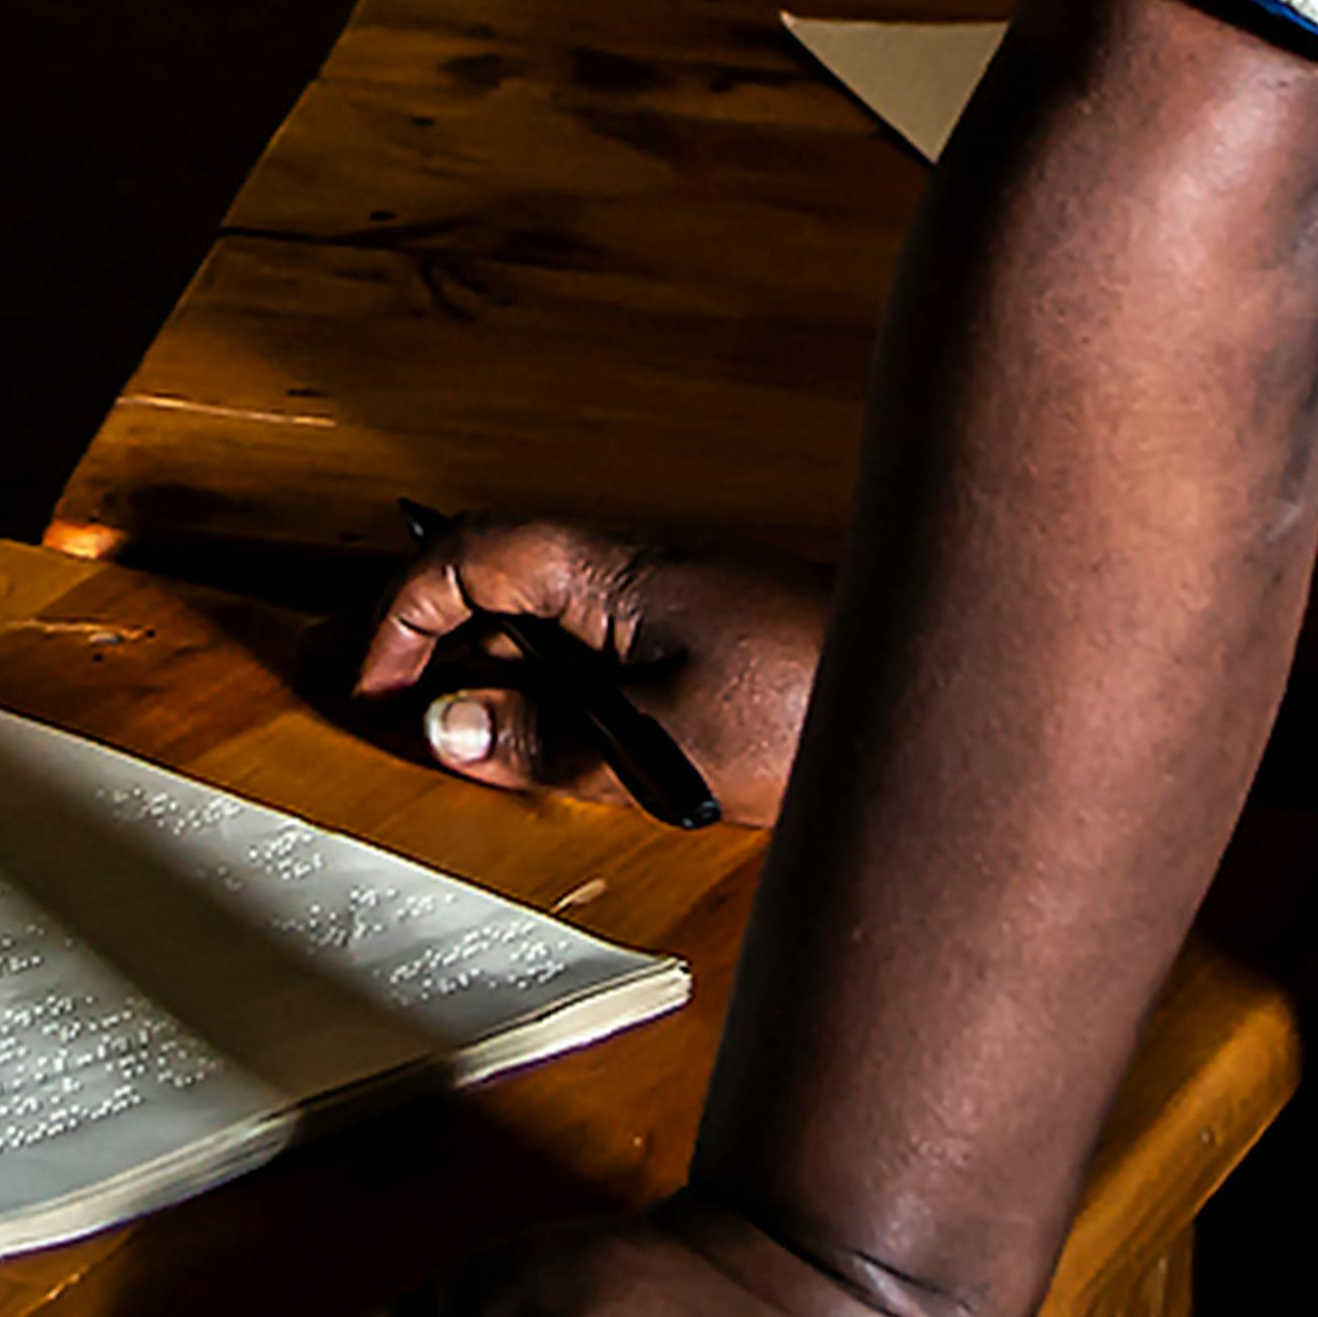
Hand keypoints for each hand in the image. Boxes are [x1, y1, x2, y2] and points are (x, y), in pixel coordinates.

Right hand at [360, 519, 823, 825]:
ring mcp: (670, 601)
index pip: (467, 555)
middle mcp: (634, 570)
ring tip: (499, 762)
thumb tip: (450, 730)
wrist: (941, 699)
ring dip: (510, 686)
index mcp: (611, 568)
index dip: (402, 615)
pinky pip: (603, 654)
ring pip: (551, 626)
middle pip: (500, 588)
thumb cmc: (817, 703)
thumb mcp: (663, 742)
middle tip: (421, 732)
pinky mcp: (705, 638)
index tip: (376, 688)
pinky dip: (568, 700)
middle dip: (446, 654)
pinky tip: (586, 759)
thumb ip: (549, 740)